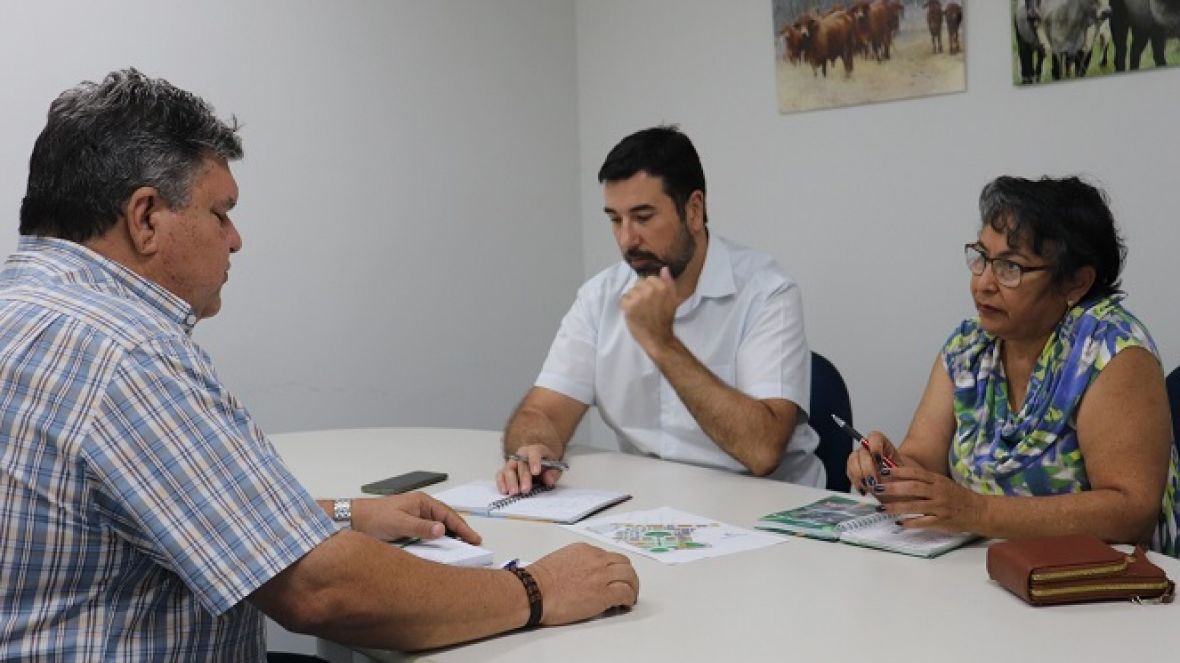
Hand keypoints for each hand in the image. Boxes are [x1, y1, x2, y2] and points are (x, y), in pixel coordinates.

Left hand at [351, 492, 480, 544]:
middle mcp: (421, 508)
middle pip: (446, 520)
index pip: (448, 515)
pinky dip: (436, 540)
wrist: (353, 520)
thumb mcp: (399, 523)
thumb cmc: (374, 517)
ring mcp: (415, 517)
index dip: (463, 528)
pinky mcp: (409, 527)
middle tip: (473, 544)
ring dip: (448, 537)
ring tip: (461, 547)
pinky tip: (440, 548)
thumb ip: (421, 527)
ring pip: (437, 528)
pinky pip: (428, 534)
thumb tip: (442, 530)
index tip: (474, 538)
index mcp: (422, 502)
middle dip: (460, 532)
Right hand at [496, 444, 562, 494]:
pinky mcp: (505, 471)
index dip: (534, 461)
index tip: (536, 472)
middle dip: (523, 477)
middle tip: (525, 489)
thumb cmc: (547, 465)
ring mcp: (512, 462)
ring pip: (508, 469)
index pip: (534, 452)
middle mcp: (521, 455)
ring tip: (514, 492)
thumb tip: (549, 479)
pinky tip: (504, 490)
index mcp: (535, 450)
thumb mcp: (555, 468)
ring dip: (510, 481)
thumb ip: (553, 473)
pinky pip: (500, 475)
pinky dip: (501, 482)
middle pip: (520, 464)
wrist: (539, 462)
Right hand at [526, 542, 638, 624]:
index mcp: (585, 550)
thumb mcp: (561, 559)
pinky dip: (629, 598)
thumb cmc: (539, 581)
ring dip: (632, 586)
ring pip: (630, 576)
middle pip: (624, 564)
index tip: (612, 578)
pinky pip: (626, 593)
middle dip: (627, 575)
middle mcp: (597, 559)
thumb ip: (577, 562)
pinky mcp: (604, 593)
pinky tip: (625, 605)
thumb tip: (585, 574)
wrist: (535, 591)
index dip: (613, 569)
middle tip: (627, 586)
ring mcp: (602, 575)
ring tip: (629, 597)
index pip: (609, 556)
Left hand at [619, 266, 677, 351]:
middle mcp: (651, 290)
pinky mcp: (629, 306)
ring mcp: (639, 298)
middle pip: (637, 283)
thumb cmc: (665, 319)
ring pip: (629, 291)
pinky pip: (623, 299)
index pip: (648, 278)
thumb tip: (664, 268)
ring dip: (632, 300)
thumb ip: (669, 283)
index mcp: (662, 286)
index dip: (648, 289)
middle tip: (645, 307)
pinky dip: (625, 306)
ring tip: (639, 311)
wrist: (658, 337)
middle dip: (639, 293)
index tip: (652, 300)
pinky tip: (633, 314)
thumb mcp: (673, 299)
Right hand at [845, 430, 902, 497]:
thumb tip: (886, 475)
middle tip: (874, 481)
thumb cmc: (902, 473)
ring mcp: (859, 458)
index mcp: (881, 443)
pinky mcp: (853, 469)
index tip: (880, 460)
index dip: (875, 447)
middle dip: (867, 468)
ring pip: (852, 462)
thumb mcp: (905, 470)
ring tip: (870, 486)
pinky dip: (857, 482)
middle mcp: (868, 448)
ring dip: (860, 476)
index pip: (874, 437)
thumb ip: (895, 469)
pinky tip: (865, 489)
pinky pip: (850, 473)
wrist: (898, 480)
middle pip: (862, 453)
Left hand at [872, 464, 984, 533]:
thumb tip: (899, 478)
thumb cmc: (957, 496)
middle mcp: (938, 492)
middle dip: (893, 488)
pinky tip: (899, 523)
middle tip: (877, 488)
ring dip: (897, 507)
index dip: (899, 472)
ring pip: (915, 506)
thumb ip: (924, 481)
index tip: (883, 471)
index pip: (916, 473)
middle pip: (913, 488)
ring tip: (882, 508)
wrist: (979, 511)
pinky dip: (910, 523)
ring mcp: (940, 507)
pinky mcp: (942, 521)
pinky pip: (923, 522)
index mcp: (938, 480)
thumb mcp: (942, 483)